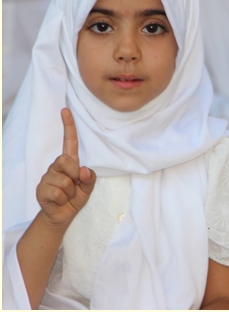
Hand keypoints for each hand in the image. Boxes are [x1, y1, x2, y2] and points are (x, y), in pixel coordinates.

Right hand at [36, 109, 95, 229]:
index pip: (69, 141)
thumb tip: (84, 170)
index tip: (65, 110)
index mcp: (69, 163)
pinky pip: (57, 192)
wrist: (61, 216)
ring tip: (67, 195)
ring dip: (70, 191)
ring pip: (63, 180)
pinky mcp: (41, 190)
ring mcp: (47, 178)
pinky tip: (60, 201)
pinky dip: (63, 199)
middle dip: (74, 175)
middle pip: (65, 160)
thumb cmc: (75, 198)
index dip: (68, 126)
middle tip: (75, 186)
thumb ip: (90, 179)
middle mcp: (56, 167)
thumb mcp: (88, 188)